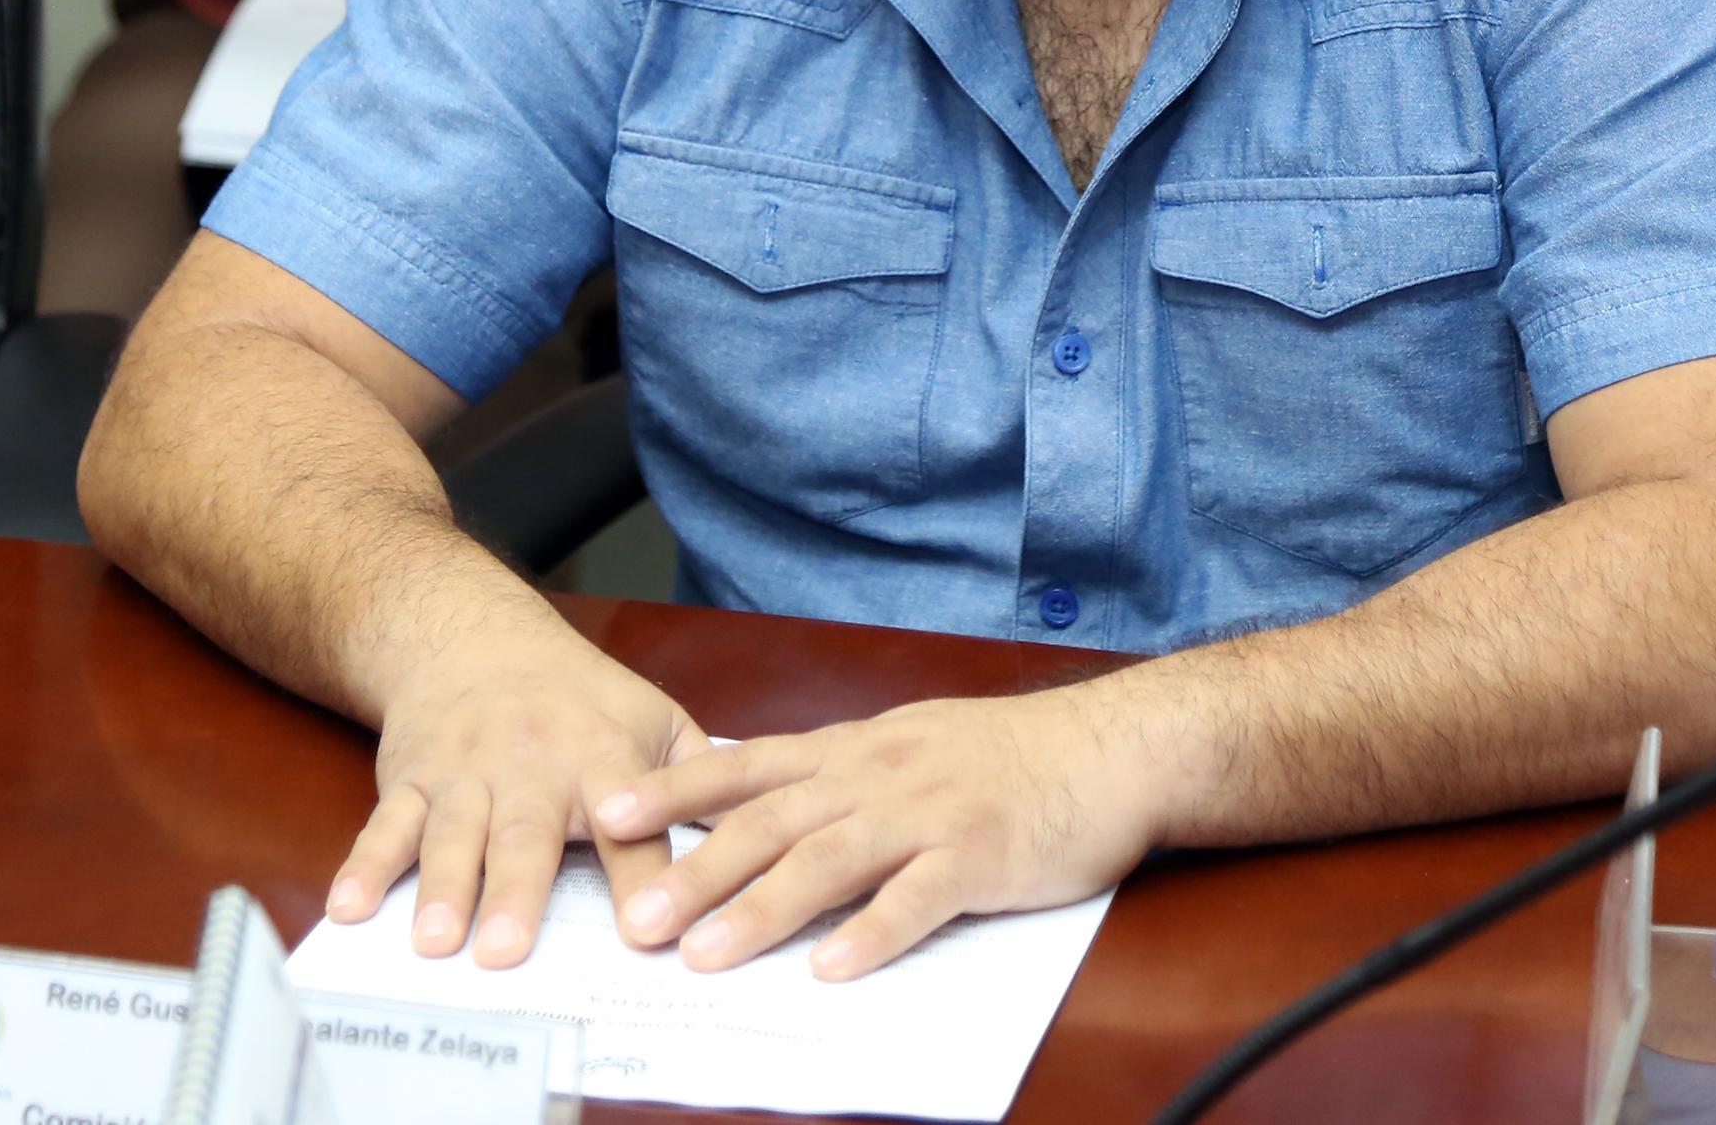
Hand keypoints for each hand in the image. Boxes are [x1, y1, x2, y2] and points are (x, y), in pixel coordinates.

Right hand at [325, 622, 712, 966]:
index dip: (641, 874)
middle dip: (517, 892)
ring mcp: (468, 773)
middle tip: (508, 952)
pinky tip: (353, 908)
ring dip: (443, 887)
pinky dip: (366, 866)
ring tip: (435, 941)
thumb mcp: (652, 714)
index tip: (648, 930)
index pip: (632, 822)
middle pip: (527, 834)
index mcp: (604, 755)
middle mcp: (534, 765)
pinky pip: (387, 825)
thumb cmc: (578, 694)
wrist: (475, 636)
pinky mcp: (414, 779)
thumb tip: (756, 835)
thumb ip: (699, 778)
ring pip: (455, 834)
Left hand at [592, 682, 1162, 978]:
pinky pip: (919, 898)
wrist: (1107, 746)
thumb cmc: (1007, 756)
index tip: (607, 811)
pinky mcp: (980, 854)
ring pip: (830, 858)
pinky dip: (873, 934)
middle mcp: (880, 774)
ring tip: (705, 957)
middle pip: (772, 822)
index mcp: (857, 750)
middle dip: (696, 870)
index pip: (748, 765)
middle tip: (633, 921)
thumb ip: (839, 776)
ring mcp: (929, 812)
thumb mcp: (909, 745)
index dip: (675, 788)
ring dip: (762, 909)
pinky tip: (833, 969)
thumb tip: (759, 805)